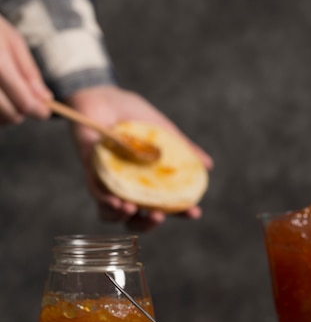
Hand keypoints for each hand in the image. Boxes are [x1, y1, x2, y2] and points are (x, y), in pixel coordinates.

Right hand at [0, 15, 50, 123]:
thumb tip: (45, 99)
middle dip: (21, 113)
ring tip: (9, 97)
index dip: (39, 110)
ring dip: (6, 115)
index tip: (45, 111)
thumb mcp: (12, 41)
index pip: (24, 101)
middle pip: (10, 114)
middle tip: (25, 102)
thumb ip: (29, 72)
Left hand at [66, 85, 212, 229]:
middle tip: (158, 216)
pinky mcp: (91, 171)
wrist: (107, 96)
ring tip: (131, 209)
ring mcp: (108, 182)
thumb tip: (208, 165)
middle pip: (135, 220)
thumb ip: (184, 149)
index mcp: (147, 182)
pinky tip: (116, 200)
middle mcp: (127, 187)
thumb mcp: (165, 131)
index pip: (165, 205)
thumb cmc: (135, 115)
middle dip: (147, 225)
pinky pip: (96, 193)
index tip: (194, 212)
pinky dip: (105, 200)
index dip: (180, 213)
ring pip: (111, 214)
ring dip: (122, 217)